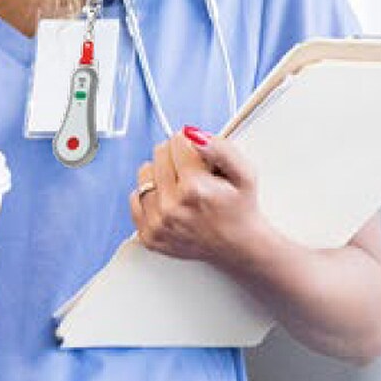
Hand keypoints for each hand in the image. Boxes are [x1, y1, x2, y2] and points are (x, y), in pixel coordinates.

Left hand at [131, 125, 278, 266]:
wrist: (239, 247)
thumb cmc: (240, 209)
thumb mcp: (244, 174)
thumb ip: (221, 148)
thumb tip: (192, 134)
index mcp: (194, 189)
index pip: (177, 141)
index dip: (192, 144)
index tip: (201, 157)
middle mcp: (171, 207)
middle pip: (159, 154)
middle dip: (177, 157)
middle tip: (195, 174)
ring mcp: (157, 224)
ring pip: (144, 174)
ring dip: (161, 174)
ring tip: (182, 187)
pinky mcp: (148, 235)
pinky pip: (135, 198)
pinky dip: (151, 195)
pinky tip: (170, 201)